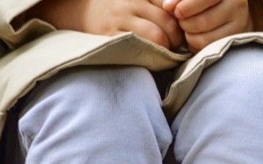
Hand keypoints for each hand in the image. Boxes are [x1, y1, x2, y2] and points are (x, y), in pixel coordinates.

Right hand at [29, 0, 183, 50]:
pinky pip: (138, 48)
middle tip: (179, 47)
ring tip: (167, 54)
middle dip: (179, 39)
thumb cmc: (116, 8)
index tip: (184, 31)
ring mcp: (120, 20)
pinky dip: (151, 56)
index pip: (170, 6)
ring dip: (167, 49)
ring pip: (156, 36)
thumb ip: (158, 4)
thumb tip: (183, 18)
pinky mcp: (111, 37)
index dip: (182, 22)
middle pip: (168, 23)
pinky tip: (153, 58)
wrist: (77, 11)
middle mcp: (130, 3)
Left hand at [163, 0, 262, 52]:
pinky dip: (195, 45)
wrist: (229, 7)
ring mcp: (239, 24)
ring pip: (203, 39)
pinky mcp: (235, 40)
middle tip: (182, 21)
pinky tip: (195, 36)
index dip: (185, 7)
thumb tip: (167, 7)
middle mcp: (237, 4)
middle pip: (201, 22)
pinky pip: (207, 49)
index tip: (174, 11)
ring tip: (188, 28)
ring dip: (188, 36)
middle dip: (184, 24)